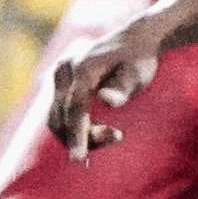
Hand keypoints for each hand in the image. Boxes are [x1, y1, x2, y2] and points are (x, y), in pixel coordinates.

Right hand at [46, 21, 162, 154]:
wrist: (134, 39)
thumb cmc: (139, 59)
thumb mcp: (138, 73)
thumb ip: (123, 88)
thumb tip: (108, 101)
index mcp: (82, 69)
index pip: (74, 109)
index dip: (76, 135)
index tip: (79, 159)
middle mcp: (65, 71)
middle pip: (61, 117)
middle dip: (82, 137)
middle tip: (116, 137)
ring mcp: (60, 75)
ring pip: (58, 118)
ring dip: (78, 134)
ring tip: (112, 134)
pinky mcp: (61, 82)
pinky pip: (61, 112)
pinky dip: (76, 126)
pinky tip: (101, 129)